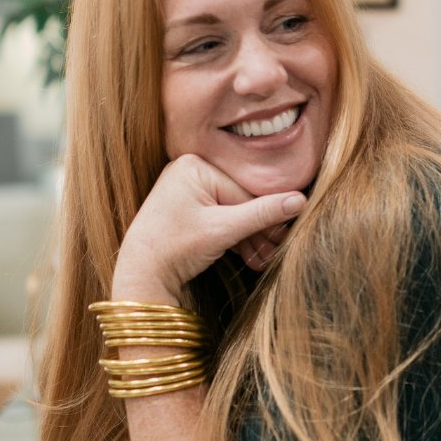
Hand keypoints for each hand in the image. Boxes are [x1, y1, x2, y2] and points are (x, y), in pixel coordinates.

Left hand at [112, 155, 304, 296]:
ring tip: (261, 261)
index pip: (244, 192)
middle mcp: (189, 170)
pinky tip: (248, 256)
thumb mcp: (223, 230)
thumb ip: (262, 214)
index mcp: (195, 165)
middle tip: (275, 253)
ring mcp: (186, 188)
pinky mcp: (186, 207)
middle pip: (239, 201)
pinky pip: (219, 217)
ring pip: (231, 212)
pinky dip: (233, 237)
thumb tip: (300, 200)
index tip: (283, 239)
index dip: (265, 218)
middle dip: (257, 231)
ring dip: (248, 238)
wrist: (140, 275)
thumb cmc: (175, 248)